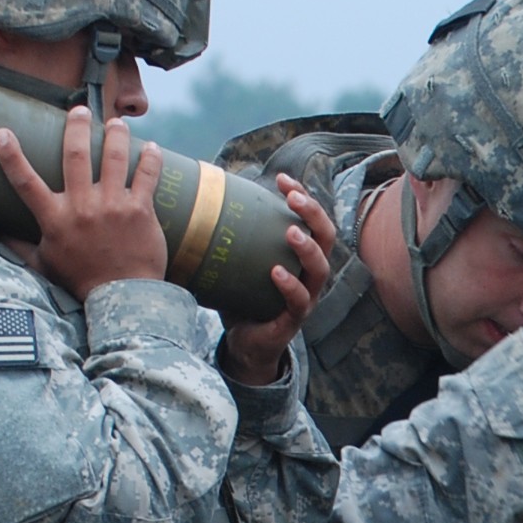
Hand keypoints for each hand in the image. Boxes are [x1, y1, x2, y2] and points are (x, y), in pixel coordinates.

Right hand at [0, 106, 168, 301]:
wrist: (123, 298)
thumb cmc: (81, 281)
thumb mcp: (44, 264)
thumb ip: (19, 246)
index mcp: (54, 218)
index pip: (25, 181)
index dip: (11, 155)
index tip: (2, 132)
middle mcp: (81, 207)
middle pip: (74, 155)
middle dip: (75, 127)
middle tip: (79, 110)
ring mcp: (112, 206)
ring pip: (112, 158)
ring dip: (114, 135)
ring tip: (116, 122)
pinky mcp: (140, 211)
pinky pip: (145, 176)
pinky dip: (149, 159)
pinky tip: (151, 147)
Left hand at [220, 175, 338, 384]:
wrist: (244, 343)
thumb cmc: (242, 297)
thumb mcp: (239, 261)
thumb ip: (231, 234)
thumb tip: (196, 197)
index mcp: (300, 256)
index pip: (310, 219)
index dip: (303, 197)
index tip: (283, 179)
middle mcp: (309, 275)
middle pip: (326, 238)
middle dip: (313, 214)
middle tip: (293, 198)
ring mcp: (305, 297)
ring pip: (320, 269)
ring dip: (308, 248)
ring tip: (291, 232)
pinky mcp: (293, 320)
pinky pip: (299, 301)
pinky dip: (290, 285)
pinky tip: (276, 272)